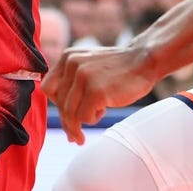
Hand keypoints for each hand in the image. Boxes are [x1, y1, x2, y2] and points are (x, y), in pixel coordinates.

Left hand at [42, 45, 158, 144]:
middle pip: (59, 104)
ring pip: (70, 113)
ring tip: (94, 119)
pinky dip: (92, 119)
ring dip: (79, 124)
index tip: (68, 115)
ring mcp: (84, 77)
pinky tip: (103, 111)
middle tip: (76, 135)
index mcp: (68, 57)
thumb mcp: (88, 65)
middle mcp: (72, 64)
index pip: (48, 88)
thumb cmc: (118, 69)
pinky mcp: (96, 91)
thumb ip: (72, 82)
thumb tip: (63, 118)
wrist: (144, 61)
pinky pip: (84, 117)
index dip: (57, 104)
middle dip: (68, 122)